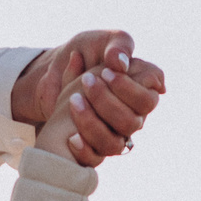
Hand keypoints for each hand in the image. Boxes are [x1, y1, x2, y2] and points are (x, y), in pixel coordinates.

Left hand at [12, 31, 165, 156]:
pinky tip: (72, 136)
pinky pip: (95, 159)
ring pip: (115, 143)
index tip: (105, 72)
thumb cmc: (83, 54)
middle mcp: (131, 115)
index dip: (128, 89)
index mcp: (140, 91)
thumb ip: (117, 45)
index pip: (149, 99)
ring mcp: (113, 134)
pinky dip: (84, 148)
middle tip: (87, 82)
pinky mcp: (94, 148)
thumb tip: (121, 63)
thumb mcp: (100, 41)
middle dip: (107, 101)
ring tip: (73, 100)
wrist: (52, 75)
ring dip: (93, 122)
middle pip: (133, 122)